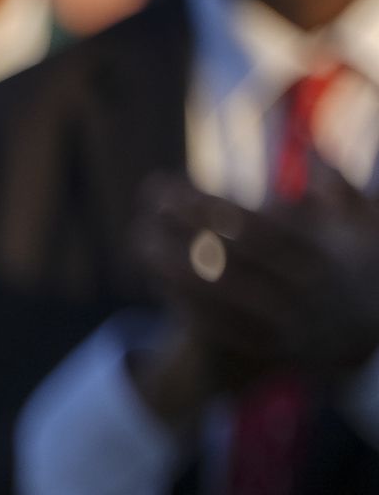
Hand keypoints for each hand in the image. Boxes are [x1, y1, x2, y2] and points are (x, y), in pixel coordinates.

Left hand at [144, 162, 378, 393]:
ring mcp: (287, 324)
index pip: (254, 228)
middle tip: (148, 208)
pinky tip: (157, 283)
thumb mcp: (368, 223)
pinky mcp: (273, 350)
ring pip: (219, 300)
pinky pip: (222, 330)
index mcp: (322, 255)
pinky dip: (187, 307)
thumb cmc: (366, 263)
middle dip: (184, 233)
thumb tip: (312, 144)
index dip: (211, 210)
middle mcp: (302, 292)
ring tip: (138, 244)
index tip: (174, 191)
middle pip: (229, 261)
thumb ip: (340, 186)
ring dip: (172, 272)